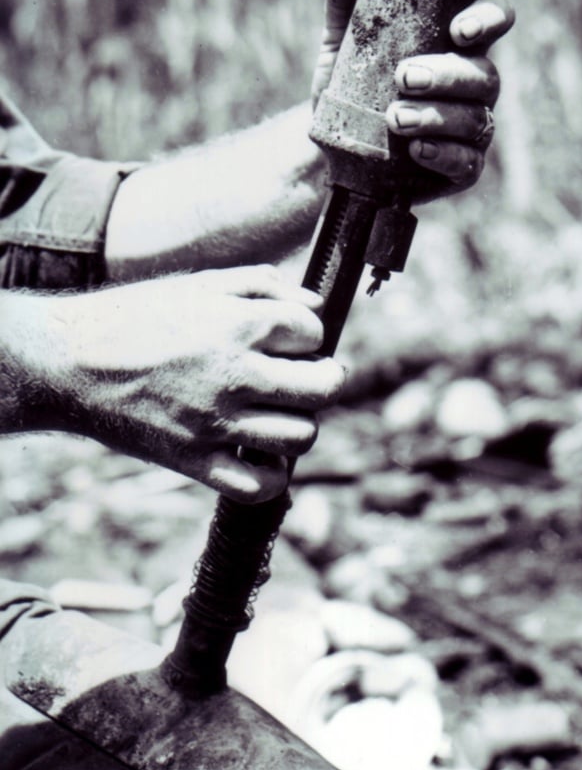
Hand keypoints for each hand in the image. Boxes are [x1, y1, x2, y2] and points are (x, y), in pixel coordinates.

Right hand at [44, 266, 343, 500]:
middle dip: (325, 379)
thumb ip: (264, 284)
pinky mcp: (193, 460)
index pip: (314, 334)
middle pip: (324, 387)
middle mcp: (234, 374)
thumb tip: (315, 306)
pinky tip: (261, 454)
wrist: (69, 362)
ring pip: (301, 436)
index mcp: (239, 324)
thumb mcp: (201, 283)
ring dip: (300, 424)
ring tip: (278, 413)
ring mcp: (215, 422)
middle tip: (306, 377)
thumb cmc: (138, 317)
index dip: (310, 335)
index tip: (292, 341)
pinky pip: (259, 486)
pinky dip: (272, 476)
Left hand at [313, 0, 512, 200]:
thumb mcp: (342, 40)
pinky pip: (468, 162)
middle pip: (486, 73)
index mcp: (456, 41)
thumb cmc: (350, 84)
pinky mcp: (463, 165)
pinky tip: (416, 150)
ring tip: (395, 119)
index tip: (458, 29)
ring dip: (437, 117)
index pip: (495, 18)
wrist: (333, 147)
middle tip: (404, 77)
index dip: (489, 19)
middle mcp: (473, 81)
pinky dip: (443, 154)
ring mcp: (472, 126)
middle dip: (447, 75)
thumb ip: (347, 0)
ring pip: (476, 118)